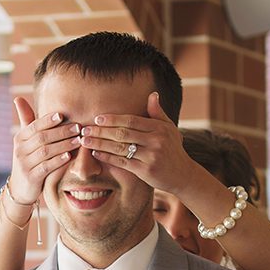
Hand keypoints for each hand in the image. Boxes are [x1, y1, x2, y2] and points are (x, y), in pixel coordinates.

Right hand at [8, 96, 80, 208]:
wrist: (21, 188)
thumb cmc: (28, 160)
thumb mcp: (25, 141)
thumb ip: (26, 121)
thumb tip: (18, 97)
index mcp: (20, 138)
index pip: (34, 126)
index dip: (47, 120)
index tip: (62, 114)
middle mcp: (20, 149)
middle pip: (42, 138)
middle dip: (61, 132)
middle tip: (78, 127)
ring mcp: (25, 164)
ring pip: (46, 152)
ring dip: (63, 145)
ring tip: (78, 140)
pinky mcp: (31, 177)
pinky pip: (46, 167)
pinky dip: (58, 161)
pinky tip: (69, 156)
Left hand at [76, 92, 206, 197]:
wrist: (183, 175)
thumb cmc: (173, 150)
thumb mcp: (170, 129)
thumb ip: (158, 113)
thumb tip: (153, 94)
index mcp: (159, 128)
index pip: (131, 120)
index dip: (113, 119)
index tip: (97, 119)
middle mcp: (156, 141)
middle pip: (122, 133)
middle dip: (101, 131)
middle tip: (85, 130)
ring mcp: (151, 156)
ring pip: (120, 148)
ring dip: (100, 144)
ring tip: (85, 141)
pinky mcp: (146, 170)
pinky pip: (122, 162)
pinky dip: (107, 157)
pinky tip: (96, 154)